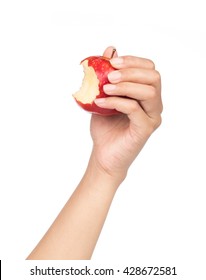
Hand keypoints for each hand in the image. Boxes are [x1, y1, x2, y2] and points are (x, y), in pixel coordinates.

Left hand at [90, 46, 161, 182]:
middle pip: (154, 77)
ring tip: (104, 87)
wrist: (103, 155)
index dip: (133, 61)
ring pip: (148, 91)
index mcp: (146, 95)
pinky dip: (116, 102)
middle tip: (109, 75)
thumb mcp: (103, 97)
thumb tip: (110, 50)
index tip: (112, 61)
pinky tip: (99, 102)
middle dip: (130, 71)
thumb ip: (108, 75)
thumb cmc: (105, 128)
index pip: (150, 69)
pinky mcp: (145, 129)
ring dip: (125, 85)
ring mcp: (152, 117)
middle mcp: (154, 105)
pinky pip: (134, 109)